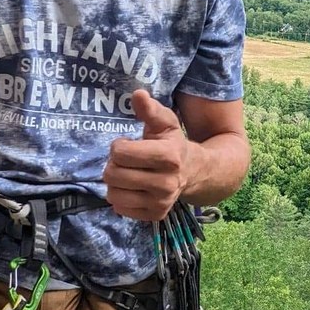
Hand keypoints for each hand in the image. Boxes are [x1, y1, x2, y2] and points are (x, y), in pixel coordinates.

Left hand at [103, 90, 189, 220]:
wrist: (196, 172)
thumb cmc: (173, 143)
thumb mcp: (165, 123)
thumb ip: (150, 109)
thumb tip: (138, 94)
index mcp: (168, 156)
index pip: (120, 153)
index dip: (119, 146)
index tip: (128, 144)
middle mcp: (166, 183)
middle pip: (113, 175)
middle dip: (114, 164)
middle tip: (127, 161)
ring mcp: (161, 202)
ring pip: (113, 195)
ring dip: (115, 183)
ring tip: (128, 175)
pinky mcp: (156, 216)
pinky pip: (120, 209)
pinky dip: (121, 198)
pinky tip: (133, 188)